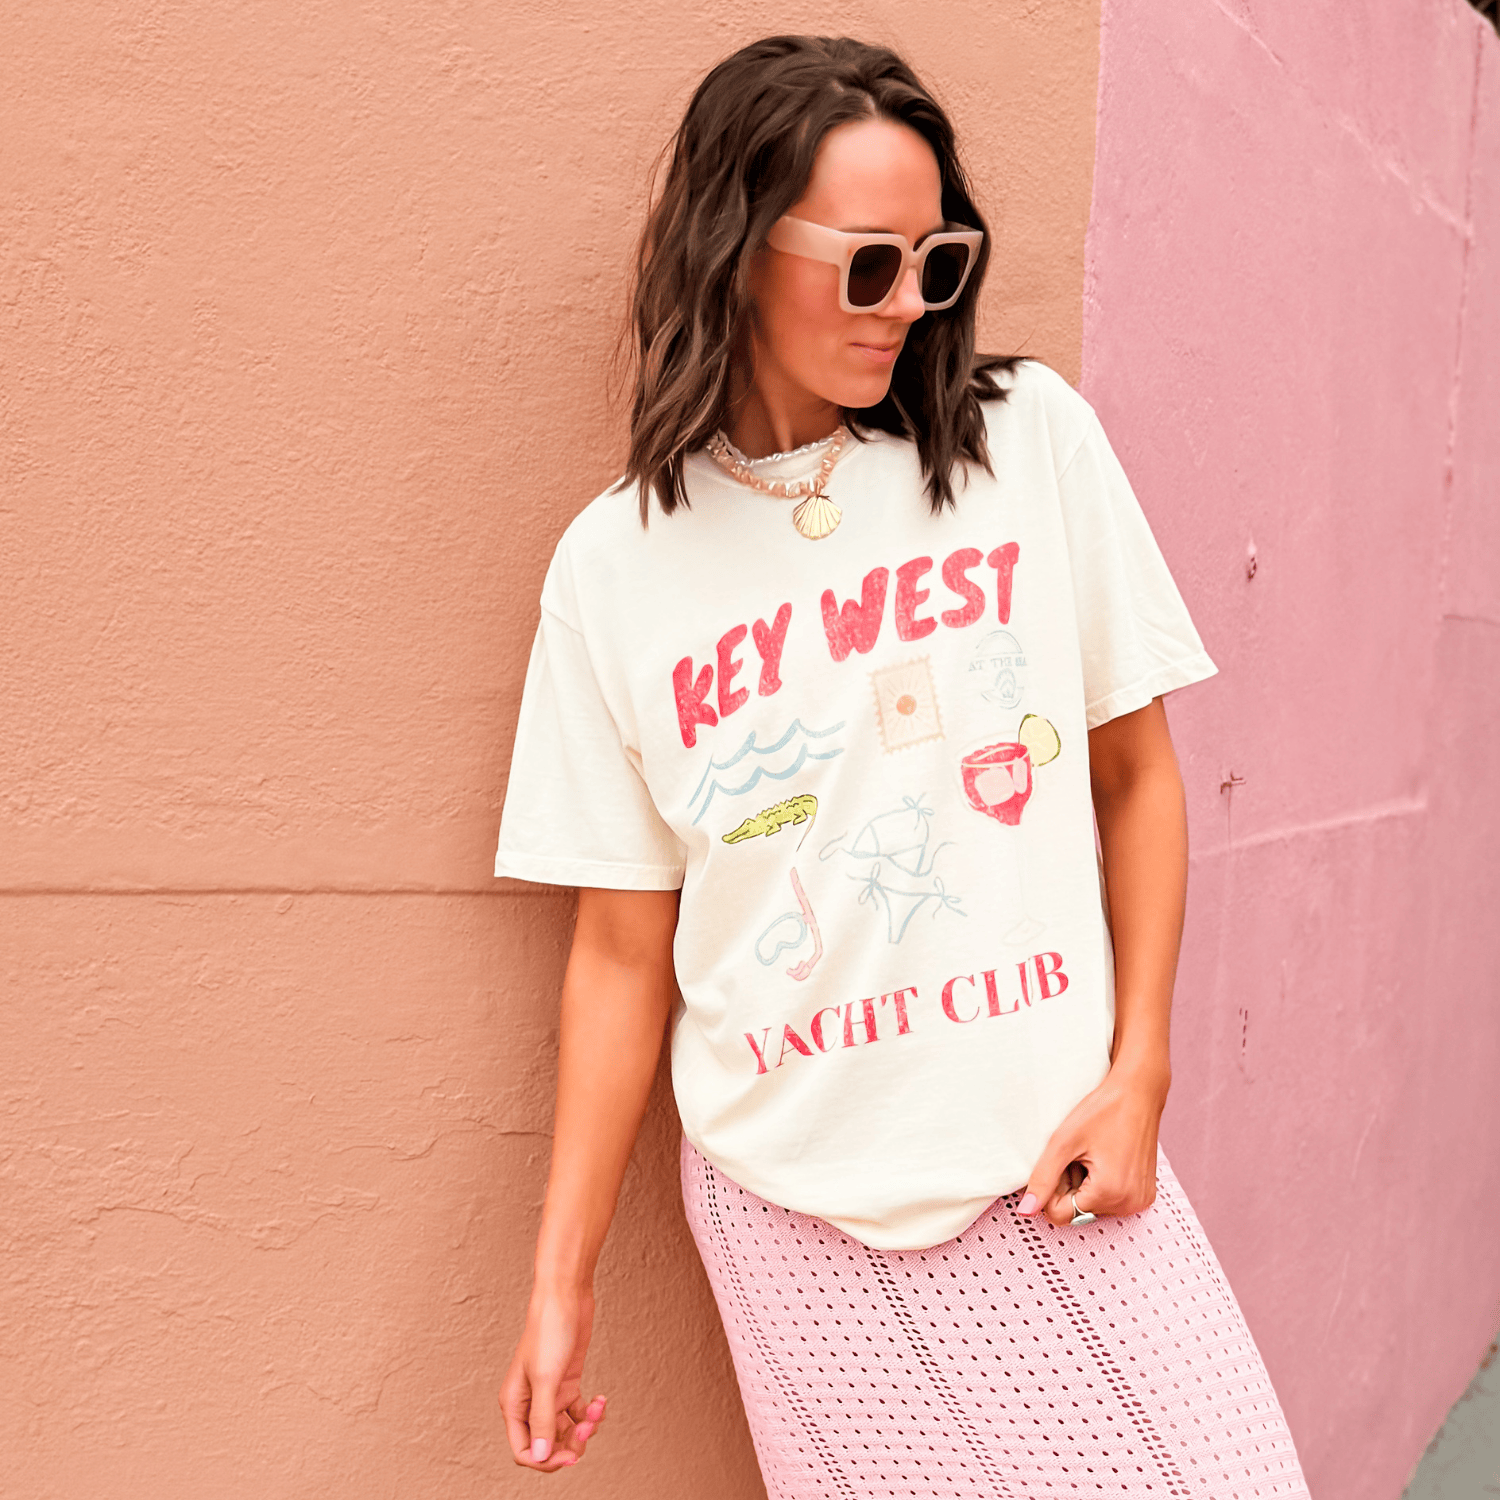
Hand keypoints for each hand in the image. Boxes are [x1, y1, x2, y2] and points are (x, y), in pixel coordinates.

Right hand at [498, 1283, 607, 1471]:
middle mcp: (530, 1403)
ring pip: (565, 1431)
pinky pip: (579, 1413)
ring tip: (596, 1411)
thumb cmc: (548, 1332)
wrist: (566, 1298)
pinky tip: (600, 1401)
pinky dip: (591, 1413)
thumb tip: (542, 1456)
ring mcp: (550, 1394)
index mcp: (514, 1405)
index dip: (546, 1460)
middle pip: (548, 1445)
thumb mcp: (545, 1379)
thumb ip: (543, 1420)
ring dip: (584, 1428)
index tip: (570, 1456)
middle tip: (587, 1429)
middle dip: (570, 1444)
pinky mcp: (568, 1383)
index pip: (525, 1451)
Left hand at [1016, 1059, 1168, 1226]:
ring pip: (1093, 1207)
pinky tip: (1106, 1159)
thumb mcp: (1064, 1142)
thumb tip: (1026, 1211)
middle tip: (1078, 1155)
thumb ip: (1043, 1178)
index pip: (1061, 1215)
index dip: (1052, 1189)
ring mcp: (1139, 1200)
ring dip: (1085, 1186)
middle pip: (1078, 1212)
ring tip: (1092, 1155)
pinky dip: (1102, 1185)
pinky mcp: (1144, 1194)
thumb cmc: (1102, 1111)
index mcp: (1109, 1194)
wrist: (1138, 1093)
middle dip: (1070, 1187)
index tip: (1062, 1161)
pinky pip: (1111, 1201)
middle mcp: (1129, 1204)